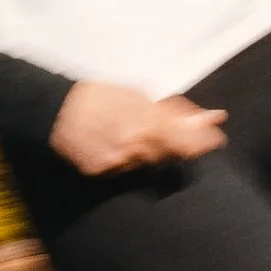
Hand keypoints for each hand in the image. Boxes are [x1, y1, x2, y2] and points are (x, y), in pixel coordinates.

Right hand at [49, 80, 225, 175]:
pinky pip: (124, 170)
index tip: (213, 138)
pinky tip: (112, 143)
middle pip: (170, 156)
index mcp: (150, 126)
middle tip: (158, 129)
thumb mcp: (142, 95)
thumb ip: (179, 112)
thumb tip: (213, 117)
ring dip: (146, 150)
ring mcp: (119, 165)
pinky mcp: (102, 174)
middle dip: (172, 143)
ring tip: (128, 131)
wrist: (56, 110)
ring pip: (147, 164)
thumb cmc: (99, 96)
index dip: (206, 143)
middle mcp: (137, 149)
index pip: (191, 145)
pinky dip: (124, 158)